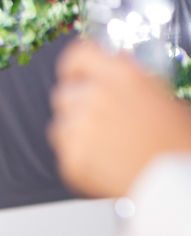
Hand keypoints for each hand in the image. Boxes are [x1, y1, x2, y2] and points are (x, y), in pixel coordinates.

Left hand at [48, 40, 190, 197]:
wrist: (176, 179)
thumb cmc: (176, 141)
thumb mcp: (158, 95)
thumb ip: (126, 80)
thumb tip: (111, 66)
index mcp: (122, 75)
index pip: (77, 55)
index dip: (74, 67)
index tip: (75, 75)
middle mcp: (97, 98)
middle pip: (63, 94)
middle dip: (76, 106)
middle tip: (99, 121)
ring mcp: (82, 128)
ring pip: (59, 125)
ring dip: (75, 133)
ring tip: (105, 145)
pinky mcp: (73, 158)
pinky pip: (62, 152)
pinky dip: (77, 157)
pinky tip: (103, 161)